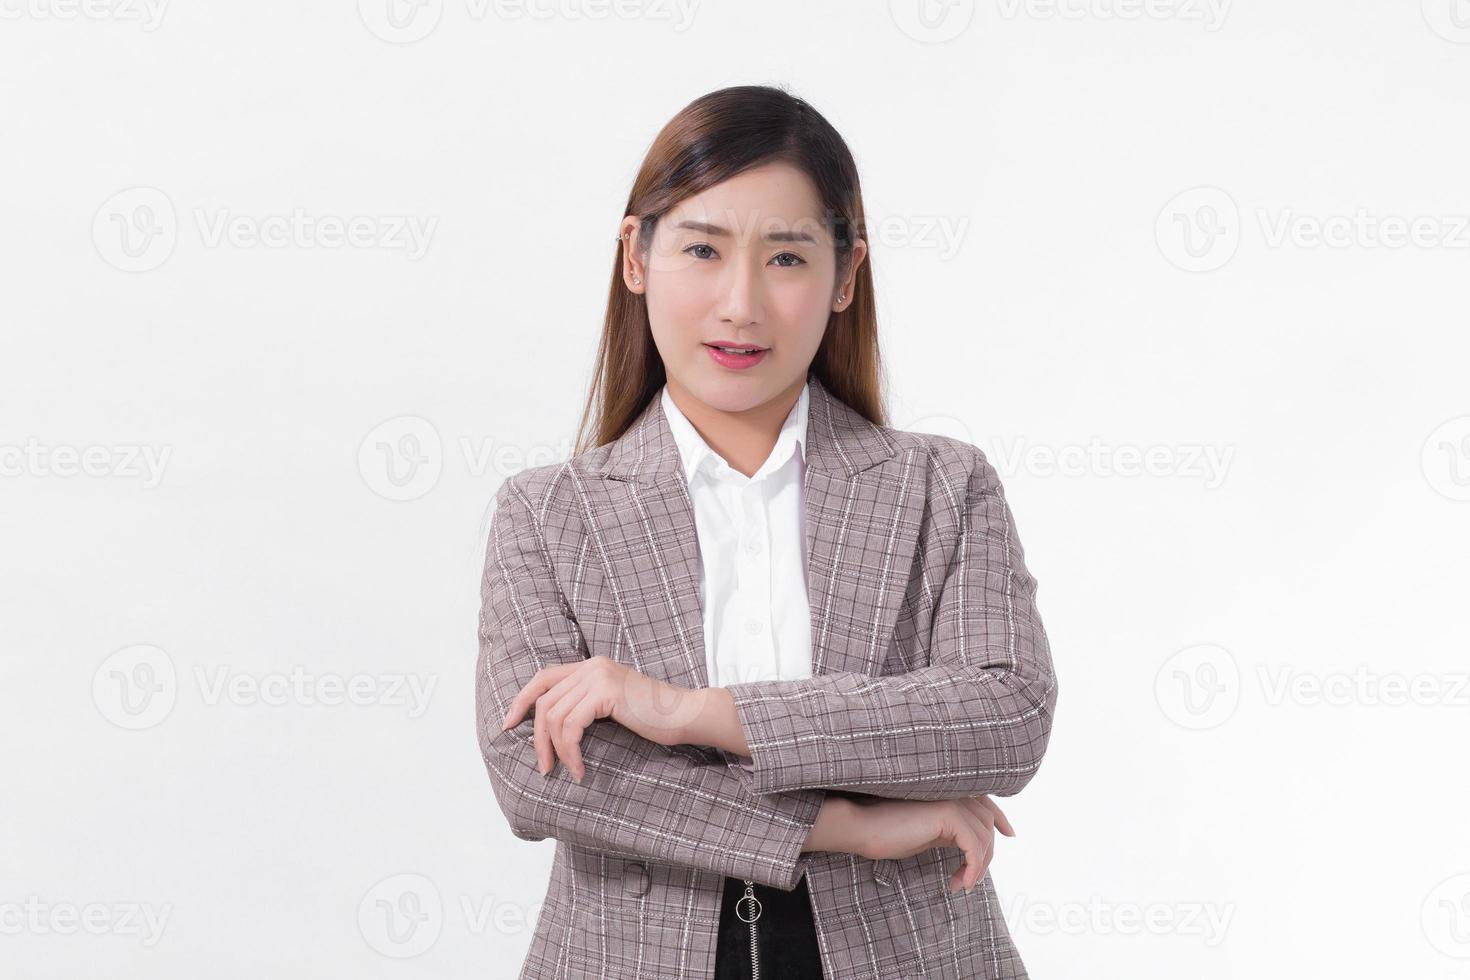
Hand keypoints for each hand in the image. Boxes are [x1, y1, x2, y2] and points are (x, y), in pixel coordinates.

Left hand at [499, 655, 702, 781]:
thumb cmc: (654, 718)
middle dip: (537, 737)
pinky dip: (570, 751)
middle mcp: (591, 666)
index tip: (508, 724)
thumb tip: (553, 728)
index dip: (521, 700)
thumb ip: (588, 704)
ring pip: (555, 716)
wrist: (686, 715)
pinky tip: (579, 769)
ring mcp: (598, 676)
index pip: (543, 677)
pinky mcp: (605, 692)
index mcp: (591, 666)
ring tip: (565, 771)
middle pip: (544, 701)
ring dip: (555, 750)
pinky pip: (571, 726)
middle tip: (543, 766)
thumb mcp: (614, 706)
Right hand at [847, 796, 1014, 894]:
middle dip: (985, 855)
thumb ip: (949, 831)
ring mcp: (951, 800)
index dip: (1000, 818)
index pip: (985, 802)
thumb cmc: (886, 833)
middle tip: (967, 880)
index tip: (1009, 834)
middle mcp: (952, 791)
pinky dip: (972, 867)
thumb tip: (970, 846)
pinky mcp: (948, 814)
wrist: (861, 827)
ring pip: (983, 836)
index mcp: (947, 792)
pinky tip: (961, 881)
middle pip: (987, 823)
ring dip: (978, 865)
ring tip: (961, 884)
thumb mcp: (926, 832)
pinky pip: (974, 846)